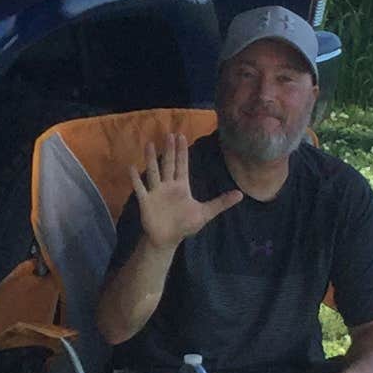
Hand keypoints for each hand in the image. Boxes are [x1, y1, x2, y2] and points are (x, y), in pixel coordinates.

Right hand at [132, 131, 243, 249]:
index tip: (181, 136)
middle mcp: (168, 185)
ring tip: (150, 144)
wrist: (168, 239)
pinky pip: (140, 189)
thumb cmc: (185, 225)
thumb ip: (221, 203)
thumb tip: (241, 194)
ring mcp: (156, 192)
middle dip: (169, 150)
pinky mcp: (146, 201)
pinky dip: (135, 179)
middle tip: (169, 134)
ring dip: (151, 159)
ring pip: (153, 172)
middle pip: (168, 164)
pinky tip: (131, 167)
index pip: (182, 165)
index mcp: (181, 186)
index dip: (182, 151)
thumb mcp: (205, 213)